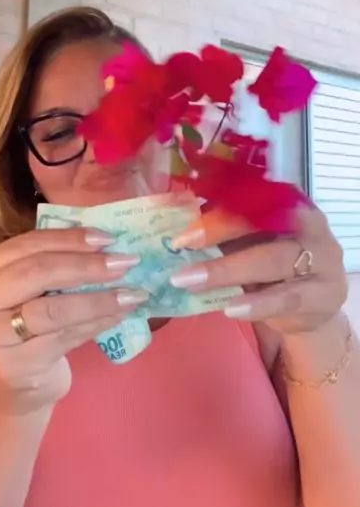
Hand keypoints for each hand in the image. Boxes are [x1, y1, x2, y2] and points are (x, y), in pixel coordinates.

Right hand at [0, 228, 144, 413]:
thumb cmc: (28, 330)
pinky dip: (97, 323)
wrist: (17, 390)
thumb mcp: (28, 293)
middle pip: (37, 273)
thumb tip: (104, 242)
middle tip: (124, 262)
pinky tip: (121, 314)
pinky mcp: (13, 367)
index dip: (68, 239)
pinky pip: (64, 337)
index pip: (26, 246)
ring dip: (99, 298)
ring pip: (54, 309)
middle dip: (86, 265)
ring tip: (132, 292)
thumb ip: (51, 265)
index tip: (107, 237)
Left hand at [170, 206, 347, 335]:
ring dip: (227, 271)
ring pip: (272, 260)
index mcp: (289, 201)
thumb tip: (179, 225)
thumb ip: (226, 231)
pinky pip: (287, 297)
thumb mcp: (252, 242)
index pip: (250, 198)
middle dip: (216, 234)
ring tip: (191, 281)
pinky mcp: (325, 294)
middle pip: (261, 223)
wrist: (315, 306)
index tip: (183, 226)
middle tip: (180, 247)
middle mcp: (309, 223)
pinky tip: (231, 308)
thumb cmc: (275, 266)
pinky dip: (257, 304)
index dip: (215, 211)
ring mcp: (322, 258)